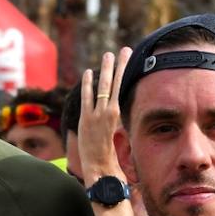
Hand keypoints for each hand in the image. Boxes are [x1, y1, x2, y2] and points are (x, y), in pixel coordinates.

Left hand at [78, 48, 130, 183]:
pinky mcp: (87, 119)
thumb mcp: (110, 132)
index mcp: (117, 114)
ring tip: (109, 54)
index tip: (127, 60)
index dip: (123, 73)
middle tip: (124, 50)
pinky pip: (87, 97)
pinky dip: (87, 84)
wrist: (99, 165)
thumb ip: (110, 119)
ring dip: (106, 69)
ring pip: (104, 87)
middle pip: (115, 83)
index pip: (120, 88)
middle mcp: (110, 111)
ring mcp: (98, 114)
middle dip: (120, 65)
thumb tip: (112, 109)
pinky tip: (88, 72)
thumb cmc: (106, 152)